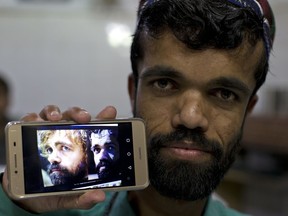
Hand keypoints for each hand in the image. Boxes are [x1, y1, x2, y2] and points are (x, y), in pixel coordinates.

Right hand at [2, 105, 117, 212]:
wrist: (24, 197)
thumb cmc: (51, 192)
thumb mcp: (69, 196)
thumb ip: (84, 197)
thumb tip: (100, 196)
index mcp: (77, 145)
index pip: (93, 128)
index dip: (103, 117)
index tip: (110, 111)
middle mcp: (63, 134)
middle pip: (73, 116)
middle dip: (79, 114)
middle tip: (84, 118)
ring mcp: (45, 132)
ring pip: (52, 113)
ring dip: (55, 112)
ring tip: (57, 118)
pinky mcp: (26, 133)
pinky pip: (30, 120)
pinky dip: (32, 118)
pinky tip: (35, 122)